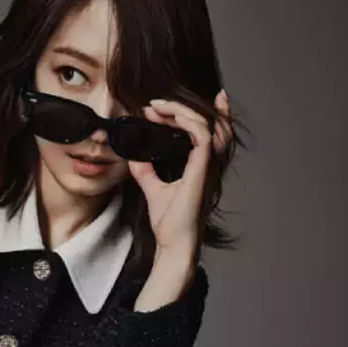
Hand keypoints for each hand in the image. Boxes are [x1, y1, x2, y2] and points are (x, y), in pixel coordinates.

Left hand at [127, 89, 232, 253]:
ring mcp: (208, 166)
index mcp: (202, 166)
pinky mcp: (202, 171)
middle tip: (156, 103)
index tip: (157, 109)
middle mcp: (210, 164)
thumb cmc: (170, 222)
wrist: (174, 244)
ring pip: (209, 124)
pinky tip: (167, 117)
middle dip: (187, 105)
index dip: (189, 113)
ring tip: (157, 106)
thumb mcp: (153, 189)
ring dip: (182, 109)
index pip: (208, 131)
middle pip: (215, 122)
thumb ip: (145, 170)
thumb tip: (132, 155)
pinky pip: (201, 136)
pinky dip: (186, 121)